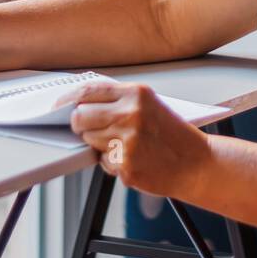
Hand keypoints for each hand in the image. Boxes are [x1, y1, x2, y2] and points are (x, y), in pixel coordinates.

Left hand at [62, 82, 211, 198]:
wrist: (198, 164)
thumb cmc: (172, 135)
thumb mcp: (149, 105)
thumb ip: (117, 101)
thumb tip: (79, 103)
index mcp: (136, 94)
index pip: (87, 92)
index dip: (68, 100)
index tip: (58, 106)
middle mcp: (131, 115)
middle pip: (80, 117)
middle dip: (80, 125)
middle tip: (92, 129)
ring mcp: (127, 141)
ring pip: (89, 140)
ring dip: (99, 145)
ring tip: (126, 145)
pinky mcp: (126, 165)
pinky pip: (103, 162)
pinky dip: (113, 163)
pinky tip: (134, 159)